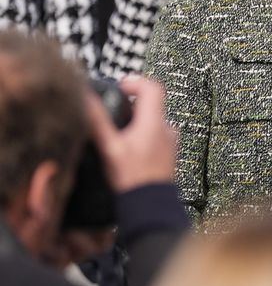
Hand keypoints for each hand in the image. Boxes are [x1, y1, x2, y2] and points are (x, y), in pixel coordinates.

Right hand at [86, 76, 177, 192]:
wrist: (149, 203)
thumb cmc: (132, 178)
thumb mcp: (110, 147)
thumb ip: (98, 121)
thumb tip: (87, 100)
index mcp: (154, 122)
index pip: (153, 86)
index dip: (135, 82)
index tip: (120, 88)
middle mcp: (167, 129)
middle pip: (152, 103)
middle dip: (131, 105)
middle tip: (113, 112)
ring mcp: (170, 141)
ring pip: (153, 120)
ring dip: (136, 122)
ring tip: (118, 134)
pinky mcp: (169, 153)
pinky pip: (156, 135)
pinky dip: (142, 136)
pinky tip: (128, 149)